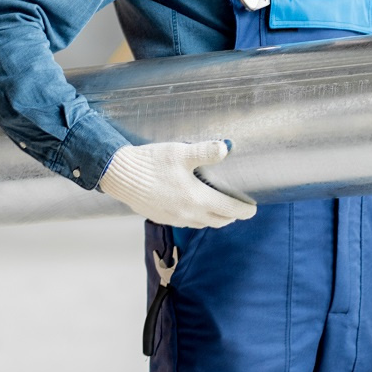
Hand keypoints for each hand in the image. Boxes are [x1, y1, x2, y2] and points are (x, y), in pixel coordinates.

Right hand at [98, 139, 255, 228]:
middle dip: (230, 216)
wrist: (119, 174)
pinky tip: (192, 207)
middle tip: (237, 209)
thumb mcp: (181, 152)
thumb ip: (205, 151)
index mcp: (197, 199)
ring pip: (201, 223)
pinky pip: (185, 222)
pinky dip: (196, 218)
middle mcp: (187, 213)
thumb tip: (226, 148)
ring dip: (213, 218)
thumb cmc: (151, 162)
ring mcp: (173, 218)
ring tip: (218, 209)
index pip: (229, 210)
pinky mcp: (160, 217)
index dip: (243, 210)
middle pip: (218, 221)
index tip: (252, 209)